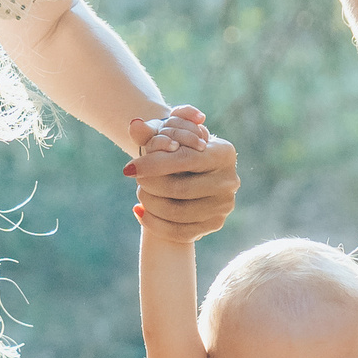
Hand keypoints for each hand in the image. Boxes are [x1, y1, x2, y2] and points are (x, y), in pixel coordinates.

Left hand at [125, 106, 239, 243]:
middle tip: (135, 179)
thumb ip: (149, 132)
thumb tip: (134, 125)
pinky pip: (180, 233)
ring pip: (177, 213)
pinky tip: (139, 211)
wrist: (193, 172)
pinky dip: (154, 224)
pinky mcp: (215, 223)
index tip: (129, 168)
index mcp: (223, 152)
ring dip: (150, 204)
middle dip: (150, 185)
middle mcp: (229, 180)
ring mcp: (224, 205)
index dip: (153, 164)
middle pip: (179, 189)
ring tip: (140, 193)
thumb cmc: (178, 150)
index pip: (185, 159)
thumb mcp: (166, 135)